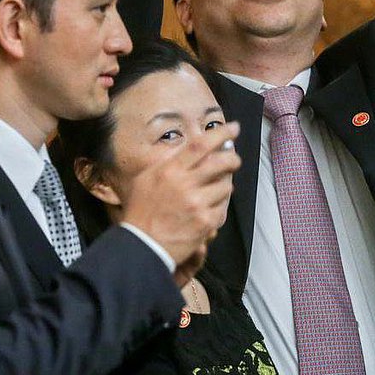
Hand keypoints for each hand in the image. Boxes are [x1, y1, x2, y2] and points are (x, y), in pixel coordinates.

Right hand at [119, 122, 240, 275]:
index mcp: (170, 170)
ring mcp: (197, 204)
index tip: (233, 129)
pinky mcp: (205, 222)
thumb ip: (166, 163)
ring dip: (224, 186)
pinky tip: (210, 209)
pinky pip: (223, 208)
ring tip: (215, 190)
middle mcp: (185, 184)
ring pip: (226, 187)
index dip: (221, 134)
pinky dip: (219, 207)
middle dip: (233, 158)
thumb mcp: (145, 180)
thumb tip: (184, 150)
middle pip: (221, 163)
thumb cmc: (141, 212)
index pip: (200, 145)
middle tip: (234, 159)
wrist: (142, 245)